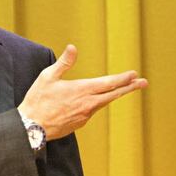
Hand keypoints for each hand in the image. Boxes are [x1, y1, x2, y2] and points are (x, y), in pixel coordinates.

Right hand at [18, 44, 147, 139]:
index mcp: (82, 90)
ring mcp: (85, 115)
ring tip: (124, 88)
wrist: (31, 127)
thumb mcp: (48, 77)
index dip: (123, 79)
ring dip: (114, 95)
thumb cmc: (38, 100)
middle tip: (143, 83)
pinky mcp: (80, 123)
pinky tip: (92, 101)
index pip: (108, 83)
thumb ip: (64, 63)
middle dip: (130, 88)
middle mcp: (87, 104)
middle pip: (113, 94)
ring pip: (103, 103)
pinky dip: (95, 103)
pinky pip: (91, 110)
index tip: (134, 75)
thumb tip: (73, 48)